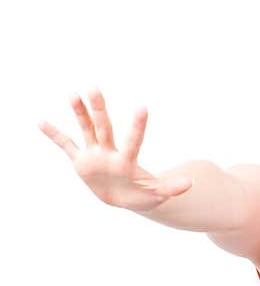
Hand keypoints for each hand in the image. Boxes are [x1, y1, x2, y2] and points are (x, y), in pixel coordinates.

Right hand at [38, 89, 193, 211]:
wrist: (125, 198)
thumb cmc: (142, 195)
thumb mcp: (156, 194)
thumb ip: (170, 188)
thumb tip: (191, 183)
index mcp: (127, 161)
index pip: (132, 141)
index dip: (138, 127)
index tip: (142, 108)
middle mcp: (109, 152)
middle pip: (103, 128)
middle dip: (98, 110)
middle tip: (94, 88)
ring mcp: (94, 155)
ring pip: (85, 130)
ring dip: (79, 114)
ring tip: (73, 94)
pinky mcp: (81, 162)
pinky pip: (66, 146)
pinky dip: (55, 135)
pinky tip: (41, 122)